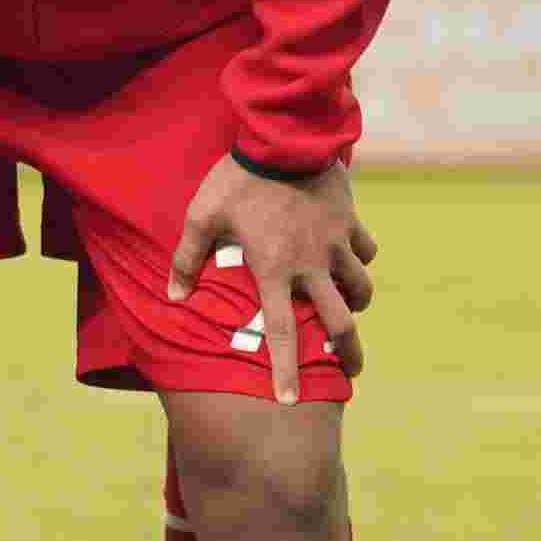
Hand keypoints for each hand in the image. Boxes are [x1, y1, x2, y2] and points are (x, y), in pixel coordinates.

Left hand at [170, 154, 375, 403]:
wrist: (283, 139)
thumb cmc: (236, 180)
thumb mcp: (201, 216)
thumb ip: (186, 258)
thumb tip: (174, 296)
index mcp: (274, 270)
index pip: (282, 332)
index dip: (285, 369)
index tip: (289, 401)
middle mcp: (311, 265)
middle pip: (340, 322)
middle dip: (350, 352)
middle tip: (351, 370)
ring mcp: (336, 244)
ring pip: (360, 289)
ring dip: (355, 304)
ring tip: (348, 311)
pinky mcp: (350, 222)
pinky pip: (365, 250)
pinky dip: (360, 259)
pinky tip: (351, 259)